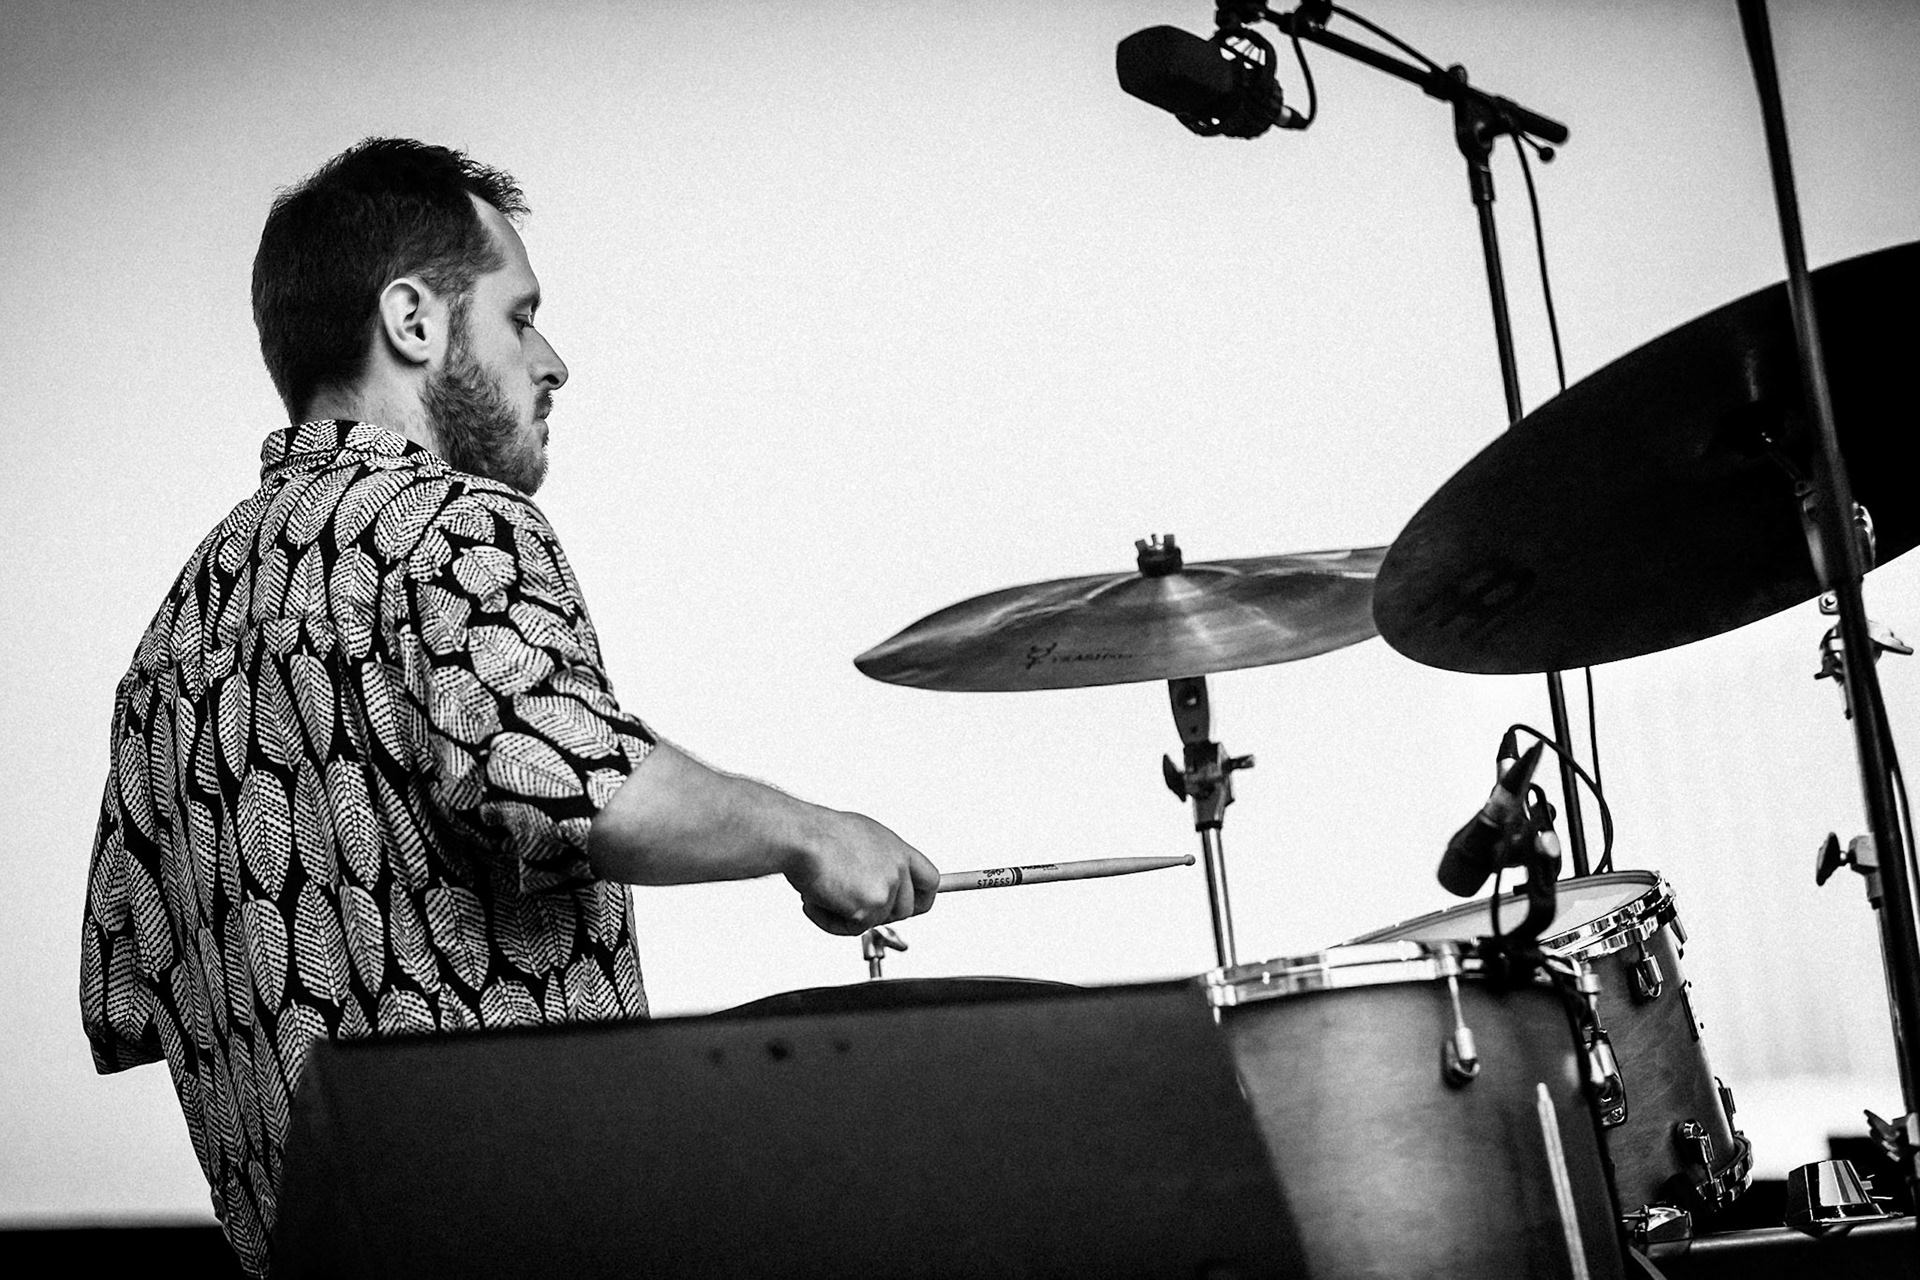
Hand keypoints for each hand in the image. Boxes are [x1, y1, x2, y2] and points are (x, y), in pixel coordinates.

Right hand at [785, 809, 939, 935]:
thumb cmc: (818, 834)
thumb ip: (877, 860)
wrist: (801, 836)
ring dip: (848, 915)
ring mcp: (886, 888)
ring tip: (822, 891)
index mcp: (897, 849)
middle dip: (876, 913)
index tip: (914, 906)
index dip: (921, 898)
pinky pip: (852, 930)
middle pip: (905, 910)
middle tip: (848, 904)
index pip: (930, 881)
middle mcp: (897, 868)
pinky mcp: (869, 907)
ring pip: (876, 921)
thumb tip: (873, 878)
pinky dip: (830, 922)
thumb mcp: (860, 838)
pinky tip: (815, 899)